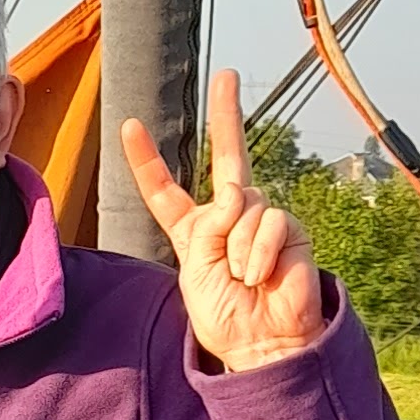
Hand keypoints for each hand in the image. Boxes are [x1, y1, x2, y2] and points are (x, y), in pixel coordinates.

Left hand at [121, 69, 323, 370]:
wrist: (263, 344)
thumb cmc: (225, 316)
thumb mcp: (195, 272)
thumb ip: (205, 229)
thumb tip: (235, 193)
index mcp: (194, 230)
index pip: (166, 191)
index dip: (148, 160)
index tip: (130, 126)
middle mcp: (229, 216)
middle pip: (226, 157)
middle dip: (226, 114)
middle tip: (227, 75)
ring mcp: (259, 219)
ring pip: (241, 202)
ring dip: (236, 247)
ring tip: (243, 278)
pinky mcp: (288, 229)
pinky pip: (266, 221)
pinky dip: (258, 252)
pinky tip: (261, 276)